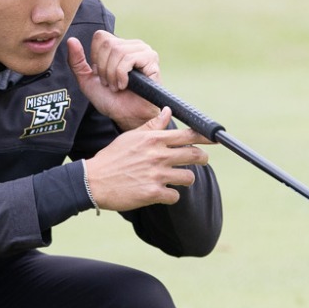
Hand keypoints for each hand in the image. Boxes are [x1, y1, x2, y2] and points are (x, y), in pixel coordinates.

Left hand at [67, 30, 161, 129]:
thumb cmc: (111, 100)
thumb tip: (71, 40)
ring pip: (118, 51)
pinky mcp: (151, 59)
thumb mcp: (87, 80)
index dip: (96, 58)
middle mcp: (132, 45)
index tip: (102, 75)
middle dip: (104, 68)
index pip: (101, 37)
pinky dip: (122, 75)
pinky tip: (125, 85)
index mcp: (118, 46)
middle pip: (108, 44)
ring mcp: (143, 51)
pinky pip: (129, 59)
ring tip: (117, 86)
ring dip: (112, 74)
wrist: (126, 116)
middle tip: (109, 84)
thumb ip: (77, 61)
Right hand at [82, 108, 213, 210]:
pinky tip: (162, 193)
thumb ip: (151, 126)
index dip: (205, 137)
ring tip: (175, 178)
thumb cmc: (111, 158)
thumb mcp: (130, 137)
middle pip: (195, 156)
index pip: (188, 135)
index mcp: (153, 139)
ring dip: (184, 179)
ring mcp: (156, 175)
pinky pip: (175, 196)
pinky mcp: (153, 193)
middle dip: (202, 158)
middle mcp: (158, 155)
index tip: (215, 139)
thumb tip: (166, 111)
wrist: (93, 181)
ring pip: (188, 177)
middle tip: (201, 160)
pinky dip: (171, 196)